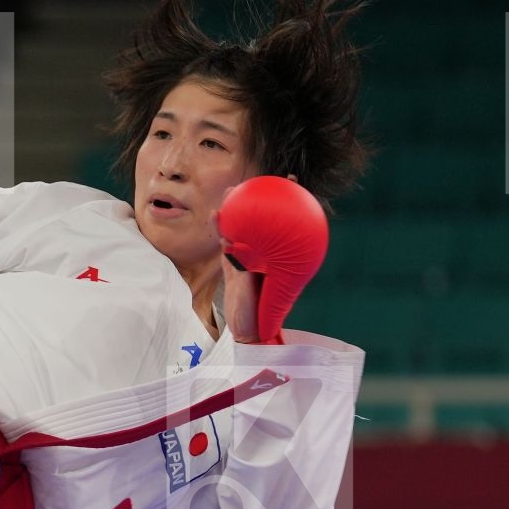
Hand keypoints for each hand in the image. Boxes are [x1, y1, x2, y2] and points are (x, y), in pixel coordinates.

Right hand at [214, 174, 326, 344]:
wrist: (246, 328)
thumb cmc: (264, 312)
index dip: (289, 201)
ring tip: (230, 192)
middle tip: (257, 180)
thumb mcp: (274, 289)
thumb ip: (272, 272)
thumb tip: (273, 252)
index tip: (293, 181)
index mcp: (276, 255)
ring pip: (239, 226)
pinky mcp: (230, 262)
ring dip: (233, 208)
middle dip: (256, 197)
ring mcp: (244, 254)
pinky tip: (215, 215)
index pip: (283, 223)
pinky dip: (220, 228)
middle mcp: (261, 251)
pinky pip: (225, 241)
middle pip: (258, 219)